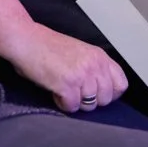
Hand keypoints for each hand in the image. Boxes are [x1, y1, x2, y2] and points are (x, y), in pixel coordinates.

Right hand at [2, 23, 128, 112]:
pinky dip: (62, 103)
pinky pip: (72, 106)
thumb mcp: (80, 52)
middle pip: (105, 99)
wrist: (26, 40)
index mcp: (99, 56)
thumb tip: (101, 89)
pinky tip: (55, 91)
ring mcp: (81, 75)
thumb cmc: (47, 46)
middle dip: (90, 100)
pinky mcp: (67, 85)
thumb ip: (94, 67)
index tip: (98, 94)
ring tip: (63, 89)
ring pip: (89, 105)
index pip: (121, 84)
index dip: (110, 93)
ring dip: (75, 102)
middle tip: (75, 92)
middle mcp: (94, 65)